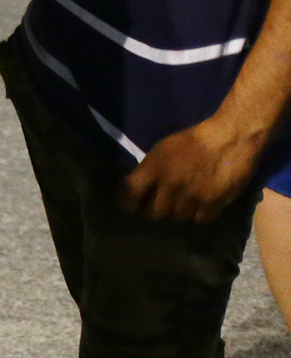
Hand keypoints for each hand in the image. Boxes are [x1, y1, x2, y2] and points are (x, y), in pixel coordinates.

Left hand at [121, 112, 268, 222]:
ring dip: (177, 213)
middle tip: (158, 208)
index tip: (130, 206)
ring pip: (177, 218)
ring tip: (180, 206)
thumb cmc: (194, 141)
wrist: (230, 138)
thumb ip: (149, 171)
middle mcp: (170, 185)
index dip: (128, 203)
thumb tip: (139, 190)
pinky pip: (199, 220)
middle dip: (153, 211)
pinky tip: (198, 207)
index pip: (130, 195)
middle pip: (154, 213)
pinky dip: (197, 215)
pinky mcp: (213, 203)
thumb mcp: (162, 150)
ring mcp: (192, 196)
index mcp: (154, 168)